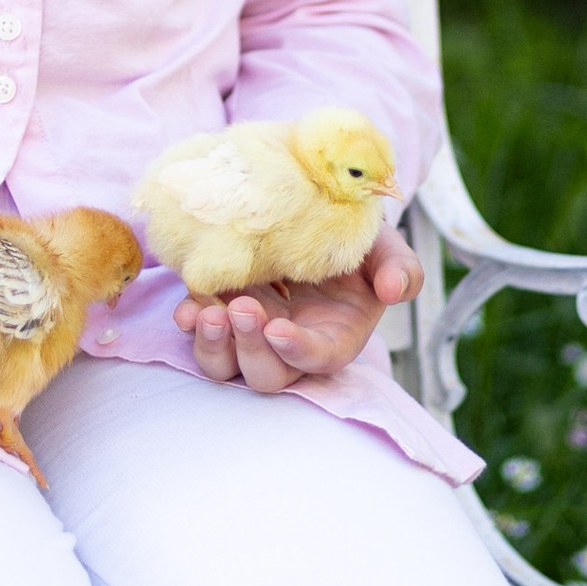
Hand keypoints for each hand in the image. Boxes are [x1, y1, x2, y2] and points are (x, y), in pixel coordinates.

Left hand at [182, 223, 421, 395]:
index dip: (298, 351)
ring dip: (213, 346)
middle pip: (267, 374)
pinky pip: (201, 334)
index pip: (319, 358)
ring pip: (227, 366)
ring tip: (204, 312)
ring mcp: (253, 331)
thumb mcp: (382, 245)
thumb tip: (396, 290)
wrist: (313, 211)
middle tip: (243, 309)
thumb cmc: (352, 235)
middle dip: (250, 349)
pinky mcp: (222, 311)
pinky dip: (191, 324)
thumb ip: (400, 267)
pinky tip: (187, 304)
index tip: (278, 330)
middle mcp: (290, 342)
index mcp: (335, 335)